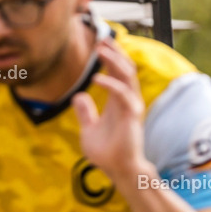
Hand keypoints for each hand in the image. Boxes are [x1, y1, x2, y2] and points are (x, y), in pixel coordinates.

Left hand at [72, 41, 151, 180]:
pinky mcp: (132, 117)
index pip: (117, 74)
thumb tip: (78, 96)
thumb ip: (85, 112)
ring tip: (101, 50)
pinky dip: (111, 84)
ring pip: (128, 77)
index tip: (99, 45)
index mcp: (117, 102)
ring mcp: (131, 107)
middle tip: (101, 41)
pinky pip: (123, 95)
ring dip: (115, 61)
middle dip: (115, 54)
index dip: (110, 58)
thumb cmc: (107, 152)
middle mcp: (127, 101)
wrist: (117, 170)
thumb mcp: (89, 129)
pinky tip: (96, 78)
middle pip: (125, 70)